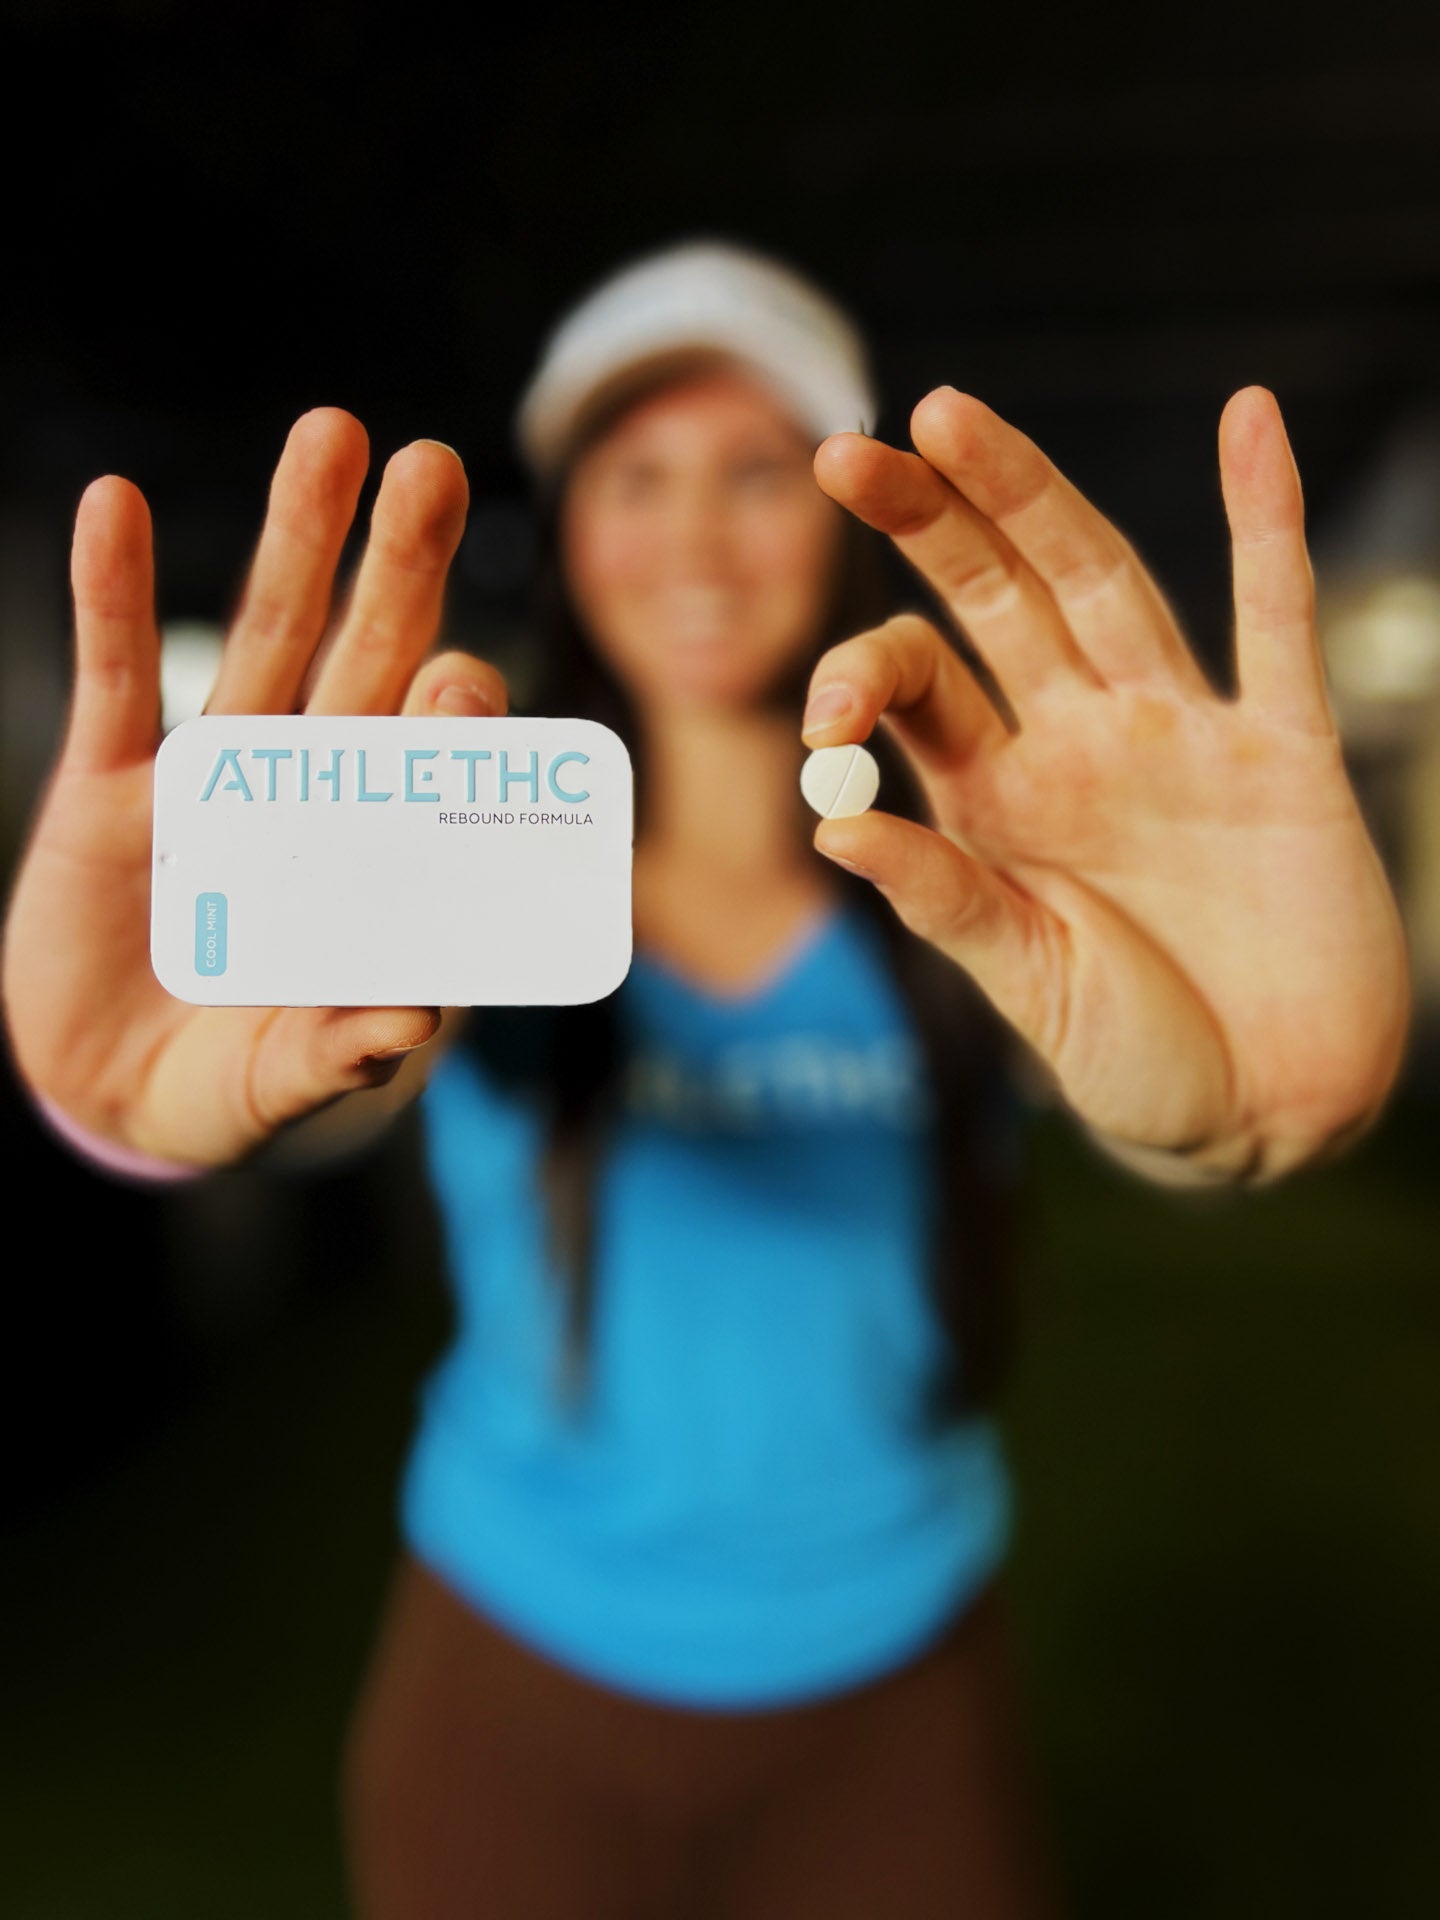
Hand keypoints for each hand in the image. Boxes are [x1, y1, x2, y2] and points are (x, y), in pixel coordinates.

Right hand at [2, 410, 504, 1167]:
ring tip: (328, 437)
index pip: (434, 766)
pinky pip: (116, 677)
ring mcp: (216, 781)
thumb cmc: (229, 1084)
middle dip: (399, 572)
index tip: (465, 673)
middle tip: (432, 471)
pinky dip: (113, 594)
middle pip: (367, 665)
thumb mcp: (284, 1081)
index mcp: (377, 860)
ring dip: (292, 542)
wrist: (109, 1091)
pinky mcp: (112, 785)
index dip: (455, 716)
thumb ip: (344, 1053)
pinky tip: (116, 505)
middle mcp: (311, 799)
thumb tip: (410, 1026)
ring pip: (264, 642)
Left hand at [801, 386, 1409, 1181]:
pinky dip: (1268, 520)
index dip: (863, 676)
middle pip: (991, 602)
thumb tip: (829, 826)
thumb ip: (945, 901)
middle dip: (924, 525)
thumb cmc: (1140, 1066)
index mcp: (995, 800)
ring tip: (951, 415)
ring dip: (1033, 499)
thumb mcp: (1028, 989)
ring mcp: (1178, 736)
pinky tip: (1249, 422)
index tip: (828, 717)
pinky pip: (1280, 618)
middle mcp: (1076, 745)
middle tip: (846, 451)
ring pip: (1102, 584)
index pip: (915, 691)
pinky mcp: (1283, 753)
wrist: (1272, 1118)